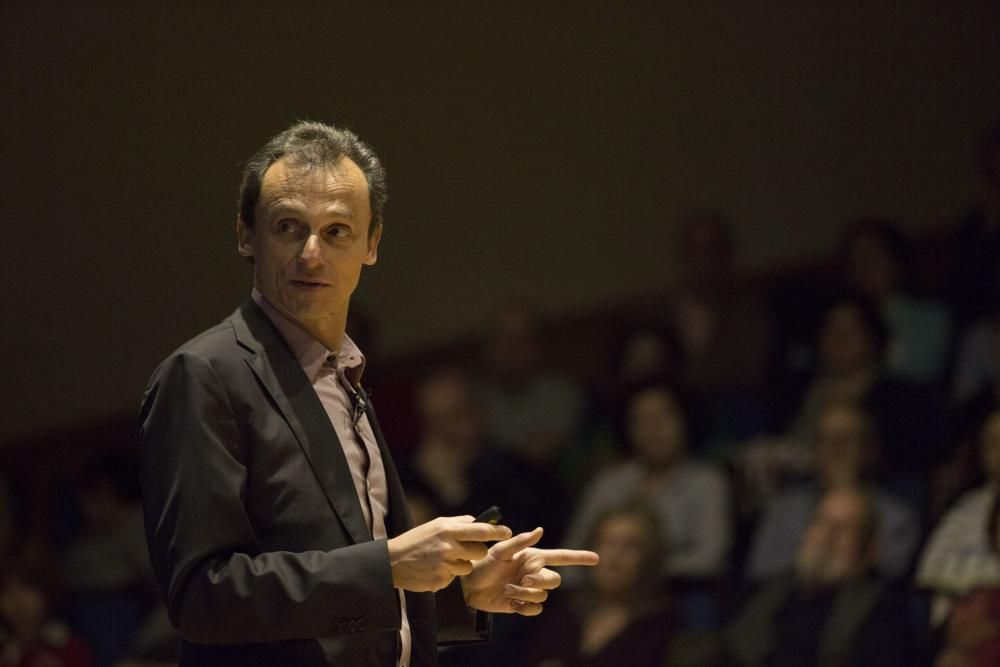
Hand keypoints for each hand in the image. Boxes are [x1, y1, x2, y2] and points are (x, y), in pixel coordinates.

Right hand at [387, 515, 511, 592]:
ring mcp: (445, 566)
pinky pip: (453, 578)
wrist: (392, 562)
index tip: (508, 532)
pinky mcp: (441, 581)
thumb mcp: (436, 525)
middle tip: (466, 549)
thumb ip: (458, 523)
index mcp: (448, 530)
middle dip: (477, 551)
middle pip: (480, 552)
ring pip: (468, 567)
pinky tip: (433, 569)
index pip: (481, 530)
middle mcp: (449, 548)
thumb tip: (478, 521)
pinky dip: (447, 575)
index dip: (498, 532)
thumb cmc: (416, 540)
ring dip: (460, 564)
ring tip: (443, 560)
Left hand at [461, 527, 598, 614]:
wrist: (468, 587)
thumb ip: (520, 541)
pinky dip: (525, 607)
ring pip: (543, 596)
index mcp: (533, 557)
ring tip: (507, 590)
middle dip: (540, 581)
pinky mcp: (522, 604)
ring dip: (526, 594)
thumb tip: (540, 530)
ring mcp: (529, 589)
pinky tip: (512, 603)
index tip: (596, 558)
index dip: (579, 557)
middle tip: (521, 580)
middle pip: (555, 580)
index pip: (561, 557)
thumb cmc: (483, 563)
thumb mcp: (499, 551)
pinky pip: (535, 609)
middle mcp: (534, 573)